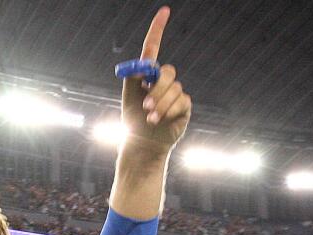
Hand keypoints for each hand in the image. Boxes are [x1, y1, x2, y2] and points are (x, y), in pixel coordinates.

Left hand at [121, 6, 190, 157]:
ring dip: (160, 104)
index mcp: (147, 75)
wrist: (142, 142)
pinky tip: (159, 120)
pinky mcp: (184, 106)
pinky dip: (168, 111)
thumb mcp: (128, 97)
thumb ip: (133, 77)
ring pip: (174, 89)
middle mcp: (163, 81)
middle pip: (166, 72)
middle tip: (145, 104)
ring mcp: (175, 93)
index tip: (164, 11)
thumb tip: (141, 63)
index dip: (158, 29)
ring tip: (150, 117)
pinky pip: (181, 101)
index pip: (153, 47)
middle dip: (156, 88)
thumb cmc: (132, 120)